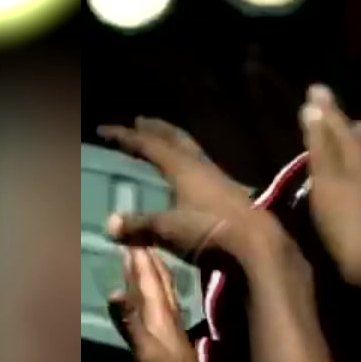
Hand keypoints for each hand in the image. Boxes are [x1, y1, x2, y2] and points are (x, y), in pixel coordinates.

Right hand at [98, 117, 275, 259]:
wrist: (256, 240)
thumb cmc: (209, 228)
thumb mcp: (169, 227)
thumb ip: (140, 224)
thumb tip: (110, 224)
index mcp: (182, 166)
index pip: (149, 145)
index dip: (125, 137)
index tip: (104, 129)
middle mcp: (200, 164)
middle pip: (175, 138)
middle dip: (156, 128)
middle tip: (140, 121)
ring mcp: (218, 175)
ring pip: (192, 149)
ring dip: (174, 141)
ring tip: (163, 140)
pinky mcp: (229, 189)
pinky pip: (202, 164)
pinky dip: (188, 158)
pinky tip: (190, 170)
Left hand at [110, 247, 220, 361]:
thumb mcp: (153, 357)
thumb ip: (134, 326)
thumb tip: (113, 295)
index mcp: (154, 330)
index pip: (146, 291)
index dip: (141, 267)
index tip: (136, 240)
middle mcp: (160, 336)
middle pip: (150, 296)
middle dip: (146, 269)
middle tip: (142, 240)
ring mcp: (171, 348)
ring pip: (161, 307)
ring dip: (157, 283)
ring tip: (154, 260)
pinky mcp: (185, 359)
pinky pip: (174, 323)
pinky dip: (171, 307)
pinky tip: (173, 300)